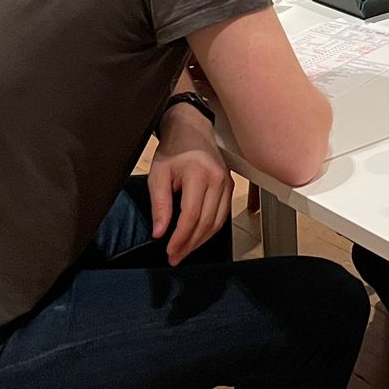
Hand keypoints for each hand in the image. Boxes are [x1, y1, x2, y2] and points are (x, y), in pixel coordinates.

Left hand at [148, 110, 230, 266]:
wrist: (192, 130)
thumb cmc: (173, 151)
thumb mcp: (158, 175)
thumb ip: (160, 205)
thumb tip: (160, 233)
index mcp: (199, 175)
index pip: (192, 215)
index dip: (181, 237)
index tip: (169, 251)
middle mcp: (218, 180)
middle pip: (207, 222)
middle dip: (190, 244)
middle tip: (175, 257)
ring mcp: (228, 183)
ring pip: (218, 222)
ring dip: (201, 240)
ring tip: (184, 251)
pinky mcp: (231, 186)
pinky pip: (223, 214)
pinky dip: (210, 229)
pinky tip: (197, 237)